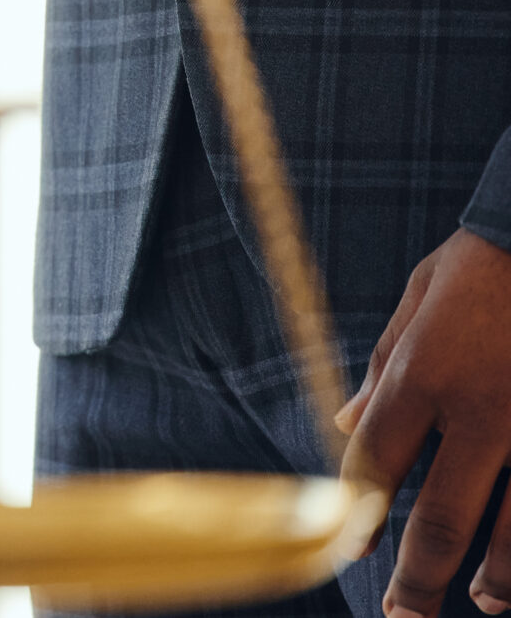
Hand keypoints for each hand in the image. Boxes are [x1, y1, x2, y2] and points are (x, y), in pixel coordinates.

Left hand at [337, 227, 510, 616]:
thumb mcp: (419, 300)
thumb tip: (349, 422)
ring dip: (498, 577)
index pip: (377, 461)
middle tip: (403, 615)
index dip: (359, 510)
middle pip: (441, 515)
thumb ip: (385, 367)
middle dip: (418, 575)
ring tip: (483, 601)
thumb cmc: (484, 264)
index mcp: (425, 374)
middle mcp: (481, 410)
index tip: (351, 544)